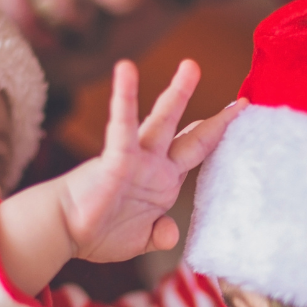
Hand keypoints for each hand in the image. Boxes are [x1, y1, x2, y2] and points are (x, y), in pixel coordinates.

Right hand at [0, 59, 245, 296]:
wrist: (63, 232)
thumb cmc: (97, 232)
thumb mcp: (139, 239)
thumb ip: (159, 234)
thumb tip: (171, 234)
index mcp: (163, 183)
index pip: (193, 154)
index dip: (214, 137)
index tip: (235, 119)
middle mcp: (154, 167)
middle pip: (190, 137)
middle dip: (216, 121)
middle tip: (242, 101)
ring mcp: (137, 160)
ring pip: (162, 122)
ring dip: (177, 94)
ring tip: (191, 66)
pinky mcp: (115, 158)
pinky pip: (121, 125)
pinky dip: (124, 97)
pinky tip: (125, 69)